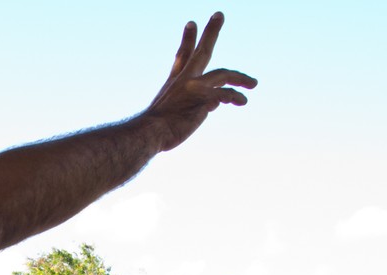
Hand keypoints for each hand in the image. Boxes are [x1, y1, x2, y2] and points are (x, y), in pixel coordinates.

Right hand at [144, 12, 257, 150]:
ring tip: (254, 83)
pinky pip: (226, 95)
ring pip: (224, 74)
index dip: (188, 39)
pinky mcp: (205, 99)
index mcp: (174, 82)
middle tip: (219, 14)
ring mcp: (195, 88)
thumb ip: (193, 105)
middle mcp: (185, 80)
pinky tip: (242, 101)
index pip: (182, 56)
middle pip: (202, 52)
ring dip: (241, 77)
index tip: (192, 22)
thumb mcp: (168, 113)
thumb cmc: (154, 130)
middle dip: (211, 32)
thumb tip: (215, 104)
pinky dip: (235, 97)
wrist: (149, 132)